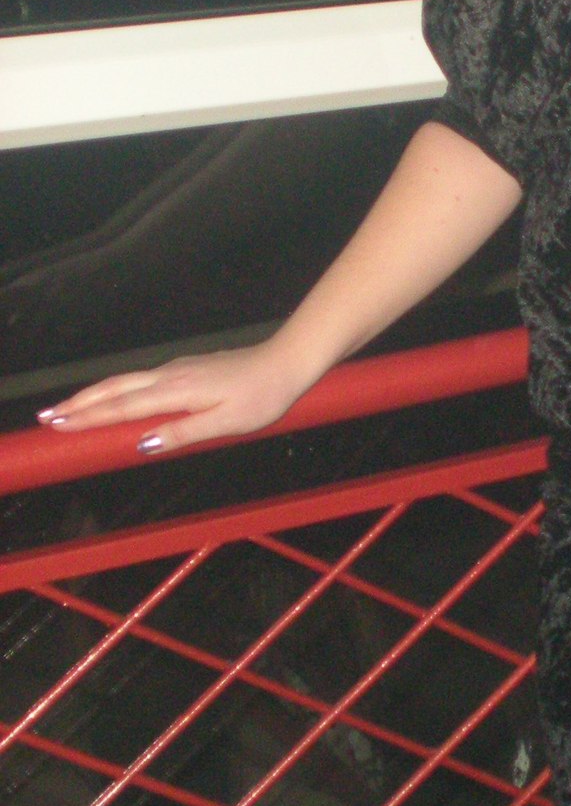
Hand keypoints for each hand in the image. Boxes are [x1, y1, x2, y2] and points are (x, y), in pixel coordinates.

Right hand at [37, 341, 311, 455]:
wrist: (287, 361)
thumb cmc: (262, 397)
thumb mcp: (227, 423)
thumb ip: (184, 432)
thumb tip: (143, 444)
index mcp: (177, 392)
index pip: (124, 407)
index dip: (89, 417)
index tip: (58, 425)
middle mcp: (171, 376)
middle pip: (116, 389)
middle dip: (81, 403)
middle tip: (48, 417)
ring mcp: (178, 369)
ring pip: (127, 381)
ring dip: (96, 394)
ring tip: (71, 406)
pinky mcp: (187, 368)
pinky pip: (142, 379)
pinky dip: (119, 388)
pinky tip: (116, 395)